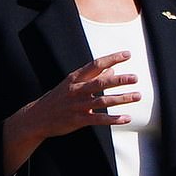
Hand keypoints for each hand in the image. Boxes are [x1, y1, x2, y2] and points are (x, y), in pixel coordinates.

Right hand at [4, 51, 139, 174]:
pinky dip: (113, 119)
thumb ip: (93, 77)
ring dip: (121, 99)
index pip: (96, 65)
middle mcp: (77, 90)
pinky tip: (126, 118)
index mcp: (75, 78)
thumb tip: (112, 70)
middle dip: (119, 80)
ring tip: (137, 96)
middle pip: (101, 83)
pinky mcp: (78, 120)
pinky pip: (99, 120)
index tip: (127, 54)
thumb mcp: (72, 84)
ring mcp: (77, 105)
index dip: (112, 59)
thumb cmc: (58, 99)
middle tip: (135, 77)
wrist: (37, 118)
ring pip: (102, 101)